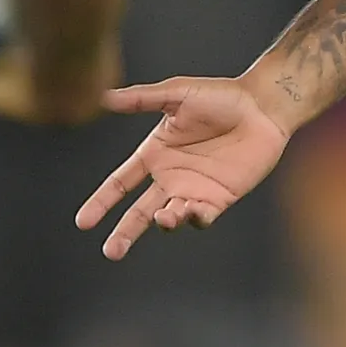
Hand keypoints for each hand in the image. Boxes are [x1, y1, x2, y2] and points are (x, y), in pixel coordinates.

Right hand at [74, 78, 292, 258]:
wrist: (262, 107)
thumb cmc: (220, 96)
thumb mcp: (177, 94)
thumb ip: (142, 99)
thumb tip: (105, 98)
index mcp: (155, 154)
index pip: (120, 183)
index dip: (102, 202)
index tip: (82, 222)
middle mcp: (170, 176)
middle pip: (140, 212)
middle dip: (124, 233)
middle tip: (111, 252)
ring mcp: (194, 190)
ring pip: (170, 216)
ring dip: (164, 220)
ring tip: (164, 216)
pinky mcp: (219, 198)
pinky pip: (201, 217)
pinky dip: (194, 218)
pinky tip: (191, 211)